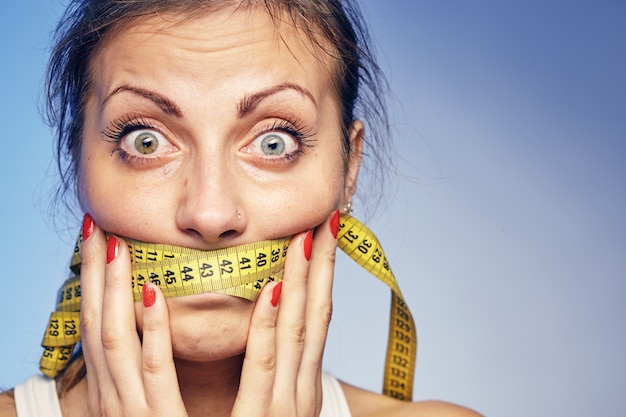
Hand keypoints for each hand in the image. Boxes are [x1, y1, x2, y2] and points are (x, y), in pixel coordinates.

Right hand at [79, 214, 186, 416]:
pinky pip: (153, 374)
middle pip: (98, 326)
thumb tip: (151, 326)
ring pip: (116, 341)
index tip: (97, 240)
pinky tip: (153, 294)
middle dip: (95, 277)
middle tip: (94, 228)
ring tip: (117, 243)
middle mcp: (114, 400)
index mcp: (114, 394)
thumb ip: (147, 375)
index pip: (99, 328)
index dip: (95, 284)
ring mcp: (132, 413)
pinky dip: (149, 333)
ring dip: (115, 289)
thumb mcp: (148, 409)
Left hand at [232, 210, 338, 415]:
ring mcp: (283, 407)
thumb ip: (267, 383)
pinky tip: (269, 288)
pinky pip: (259, 364)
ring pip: (294, 331)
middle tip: (328, 219)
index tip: (325, 235)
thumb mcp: (268, 414)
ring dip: (299, 280)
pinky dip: (265, 325)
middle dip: (322, 264)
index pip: (316, 321)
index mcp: (301, 389)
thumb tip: (261, 334)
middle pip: (314, 316)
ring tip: (303, 235)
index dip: (322, 275)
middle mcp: (300, 393)